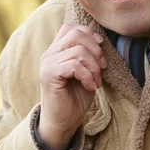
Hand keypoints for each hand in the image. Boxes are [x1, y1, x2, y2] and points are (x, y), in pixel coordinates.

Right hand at [38, 23, 106, 149]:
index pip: (71, 27)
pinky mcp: (48, 74)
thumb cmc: (75, 97)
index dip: (89, 34)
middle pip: (76, 35)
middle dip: (95, 50)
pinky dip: (88, 76)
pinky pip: (74, 66)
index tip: (101, 50)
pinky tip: (90, 87)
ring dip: (94, 67)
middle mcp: (49, 53)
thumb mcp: (86, 71)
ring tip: (96, 81)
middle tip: (103, 68)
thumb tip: (100, 40)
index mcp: (56, 50)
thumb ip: (87, 54)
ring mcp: (47, 63)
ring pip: (78, 51)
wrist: (63, 122)